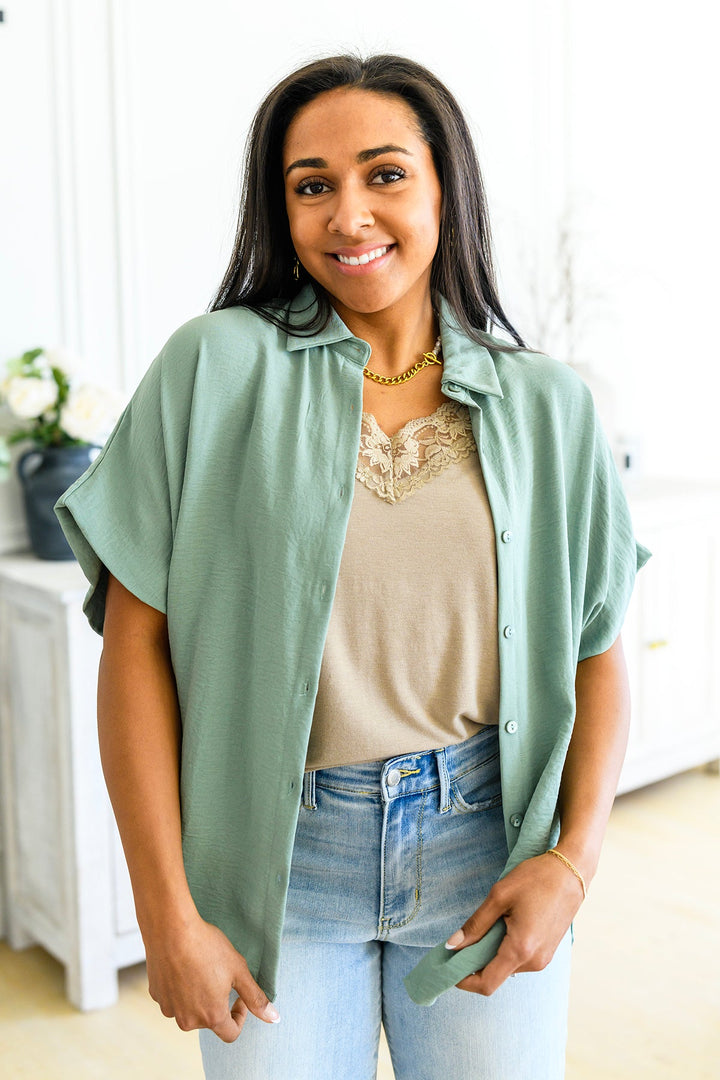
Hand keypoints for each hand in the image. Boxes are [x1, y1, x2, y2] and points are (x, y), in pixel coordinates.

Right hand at [144, 913, 279, 1041]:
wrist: (171, 929)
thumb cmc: (207, 947)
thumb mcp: (238, 970)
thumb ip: (255, 998)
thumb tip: (274, 1018)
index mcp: (212, 1016)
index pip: (231, 1033)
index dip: (240, 1016)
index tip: (239, 996)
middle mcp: (188, 1020)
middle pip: (209, 1021)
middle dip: (217, 1003)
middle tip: (219, 975)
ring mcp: (170, 1009)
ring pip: (190, 1010)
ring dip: (198, 997)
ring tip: (201, 968)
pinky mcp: (157, 996)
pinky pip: (174, 999)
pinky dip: (181, 989)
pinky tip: (184, 967)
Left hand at [446, 852, 584, 995]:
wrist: (571, 871)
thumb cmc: (536, 879)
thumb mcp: (499, 896)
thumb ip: (475, 924)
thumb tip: (452, 945)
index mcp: (521, 949)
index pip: (487, 983)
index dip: (464, 981)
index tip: (447, 968)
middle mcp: (534, 961)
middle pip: (495, 975)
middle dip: (475, 962)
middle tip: (463, 938)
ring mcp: (543, 959)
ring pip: (507, 967)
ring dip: (492, 953)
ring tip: (492, 923)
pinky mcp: (547, 952)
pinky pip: (519, 959)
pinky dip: (506, 949)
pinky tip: (505, 925)